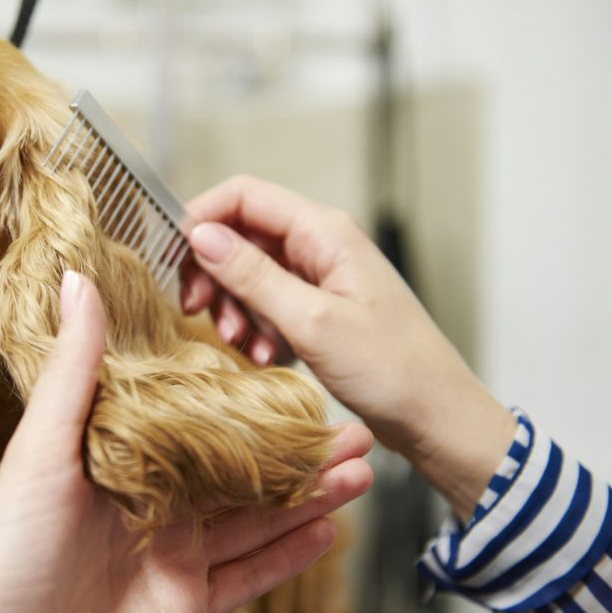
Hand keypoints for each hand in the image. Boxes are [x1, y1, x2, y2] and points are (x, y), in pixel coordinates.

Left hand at [0, 271, 373, 612]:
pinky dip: (290, 555)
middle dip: (296, 450)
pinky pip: (249, 576)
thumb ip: (74, 369)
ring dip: (308, 496)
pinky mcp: (186, 603)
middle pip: (238, 470)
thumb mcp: (40, 447)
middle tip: (349, 427)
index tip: (289, 375)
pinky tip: (328, 530)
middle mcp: (152, 503)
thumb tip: (76, 282)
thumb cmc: (8, 548)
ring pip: (256, 519)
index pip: (195, 420)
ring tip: (360, 471)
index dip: (244, 399)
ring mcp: (172, 555)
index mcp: (119, 459)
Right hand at [181, 175, 516, 519]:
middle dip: (213, 273)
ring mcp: (319, 278)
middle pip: (241, 235)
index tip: (174, 259)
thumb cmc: (392, 369)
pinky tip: (266, 357)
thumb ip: (253, 275)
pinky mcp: (319, 309)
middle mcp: (320, 245)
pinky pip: (268, 304)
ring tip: (242, 344)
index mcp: (324, 232)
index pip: (244, 196)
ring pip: (250, 274)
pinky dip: (256, 327)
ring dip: (234, 307)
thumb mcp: (311, 321)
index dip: (202, 218)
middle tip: (197, 311)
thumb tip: (201, 236)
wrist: (437, 417)